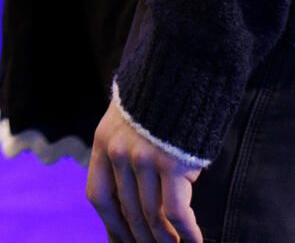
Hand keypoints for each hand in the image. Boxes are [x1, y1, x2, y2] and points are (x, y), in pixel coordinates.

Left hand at [87, 95, 203, 242]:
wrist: (183, 68)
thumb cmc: (161, 101)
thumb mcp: (129, 125)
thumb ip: (125, 158)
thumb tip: (131, 202)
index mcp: (103, 144)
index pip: (99, 197)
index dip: (111, 226)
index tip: (124, 242)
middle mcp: (118, 154)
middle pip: (126, 212)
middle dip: (141, 239)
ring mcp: (144, 159)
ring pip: (151, 217)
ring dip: (165, 241)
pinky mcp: (172, 163)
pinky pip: (176, 212)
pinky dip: (187, 233)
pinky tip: (195, 242)